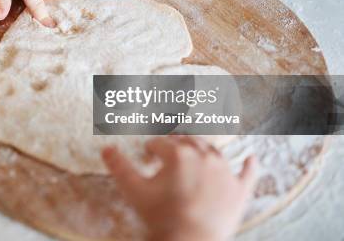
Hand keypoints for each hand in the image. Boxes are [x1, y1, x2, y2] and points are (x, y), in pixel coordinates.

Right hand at [102, 136, 256, 240]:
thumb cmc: (161, 217)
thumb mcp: (134, 190)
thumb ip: (119, 167)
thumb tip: (106, 149)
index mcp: (178, 153)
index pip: (160, 143)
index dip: (150, 149)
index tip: (146, 157)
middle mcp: (204, 156)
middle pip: (187, 141)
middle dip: (175, 144)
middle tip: (166, 152)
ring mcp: (225, 172)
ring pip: (214, 151)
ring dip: (202, 150)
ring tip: (193, 155)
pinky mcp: (239, 190)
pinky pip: (248, 173)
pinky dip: (249, 165)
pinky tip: (252, 158)